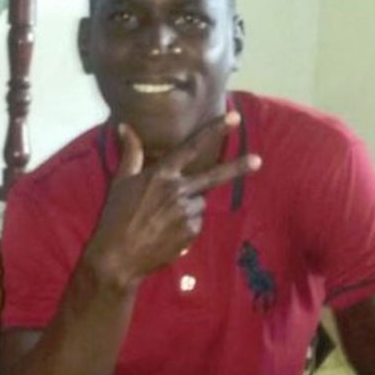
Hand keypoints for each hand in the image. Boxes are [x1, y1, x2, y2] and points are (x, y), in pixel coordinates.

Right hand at [85, 112, 261, 289]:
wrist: (118, 255)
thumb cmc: (115, 216)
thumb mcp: (121, 181)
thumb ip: (130, 152)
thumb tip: (125, 126)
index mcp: (161, 174)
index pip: (192, 147)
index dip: (214, 130)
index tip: (235, 118)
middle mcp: (178, 190)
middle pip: (214, 176)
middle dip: (238, 167)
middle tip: (259, 161)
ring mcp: (186, 212)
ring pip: (199, 203)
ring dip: (188, 206)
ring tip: (163, 219)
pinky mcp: (191, 232)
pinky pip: (196, 223)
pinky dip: (186, 225)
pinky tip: (167, 232)